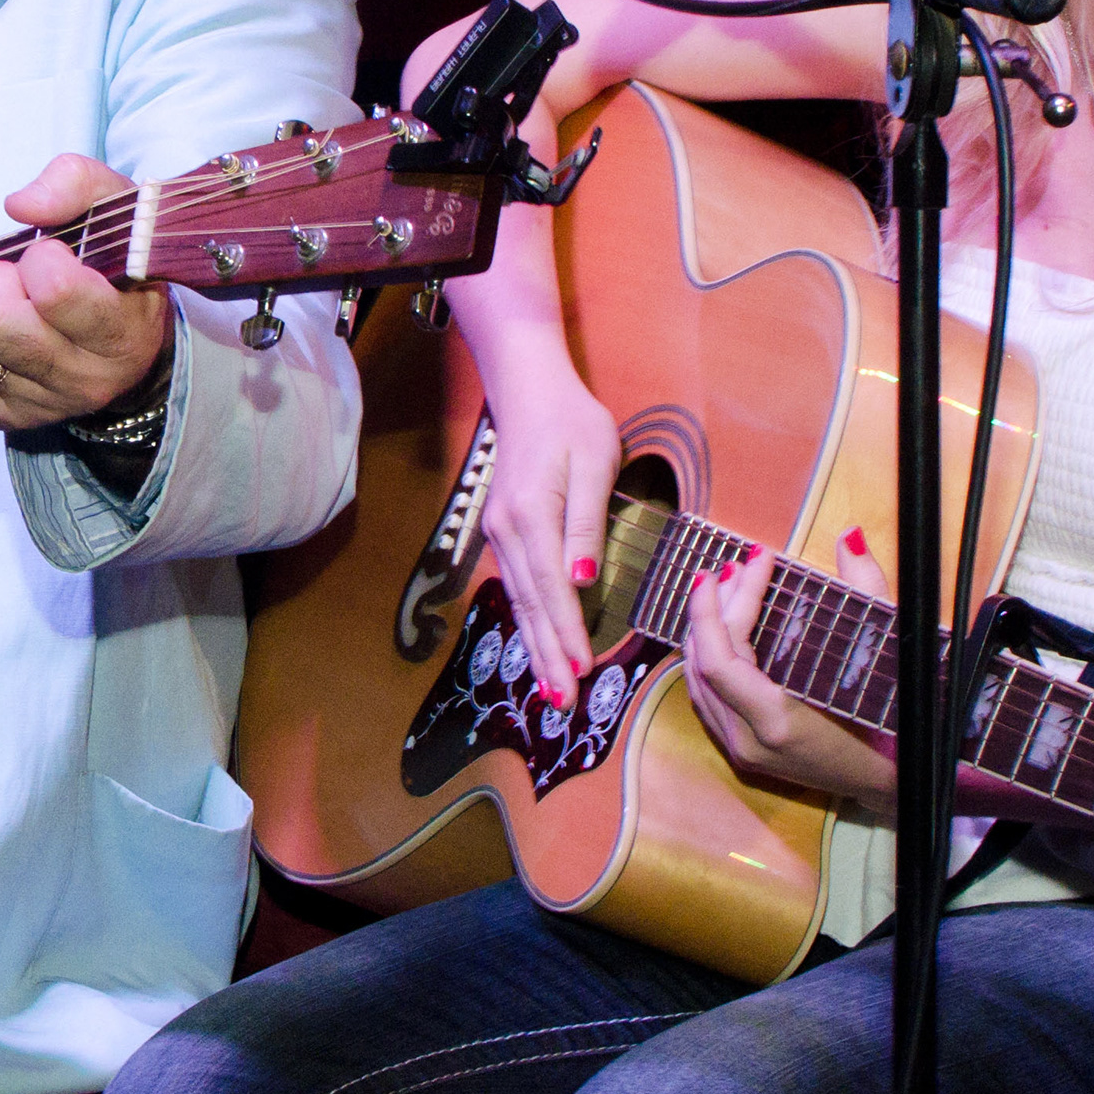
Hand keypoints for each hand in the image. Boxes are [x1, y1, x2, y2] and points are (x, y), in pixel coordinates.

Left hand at [0, 155, 169, 432]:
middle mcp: (83, 379)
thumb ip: (76, 185)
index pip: (55, 291)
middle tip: (11, 272)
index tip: (52, 254)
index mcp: (122, 333)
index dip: (41, 258)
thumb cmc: (117, 266)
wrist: (124, 339)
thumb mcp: (118, 210)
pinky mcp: (0, 415)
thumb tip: (18, 206)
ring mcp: (38, 404)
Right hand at [470, 351, 624, 698]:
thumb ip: (588, 523)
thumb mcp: (595, 462)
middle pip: (530, 604)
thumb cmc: (572, 422)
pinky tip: (537, 643)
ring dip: (536, 645)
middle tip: (564, 702)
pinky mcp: (502, 532)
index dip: (567, 633)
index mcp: (533, 515)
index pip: (553, 588)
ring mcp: (499, 533)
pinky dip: (528, 620)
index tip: (582, 670)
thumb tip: (581, 579)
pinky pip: (516, 586)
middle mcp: (507, 531)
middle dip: (547, 655)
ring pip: (519, 600)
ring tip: (551, 687)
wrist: (528, 392)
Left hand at [679, 530, 902, 807]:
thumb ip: (867, 591)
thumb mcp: (892, 654)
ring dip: (706, 628)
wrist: (901, 784)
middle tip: (737, 565)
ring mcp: (741, 751)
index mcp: (778, 723)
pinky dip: (709, 655)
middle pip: (705, 663)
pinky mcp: (741, 752)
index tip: (747, 561)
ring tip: (727, 585)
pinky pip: (706, 696)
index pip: (721, 659)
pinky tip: (723, 625)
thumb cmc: (900, 722)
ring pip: (697, 680)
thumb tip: (847, 537)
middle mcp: (749, 742)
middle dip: (715, 606)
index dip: (721, 605)